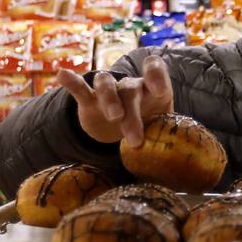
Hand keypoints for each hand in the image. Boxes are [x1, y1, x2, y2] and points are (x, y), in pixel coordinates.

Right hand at [57, 55, 173, 147]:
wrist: (123, 131)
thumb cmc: (149, 129)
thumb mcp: (161, 133)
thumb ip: (168, 142)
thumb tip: (178, 172)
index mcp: (153, 90)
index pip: (155, 69)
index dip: (156, 75)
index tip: (160, 90)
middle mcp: (131, 86)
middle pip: (130, 91)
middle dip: (132, 115)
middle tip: (134, 140)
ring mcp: (109, 91)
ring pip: (106, 84)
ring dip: (110, 99)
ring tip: (114, 116)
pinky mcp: (89, 101)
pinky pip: (81, 88)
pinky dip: (72, 82)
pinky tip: (63, 74)